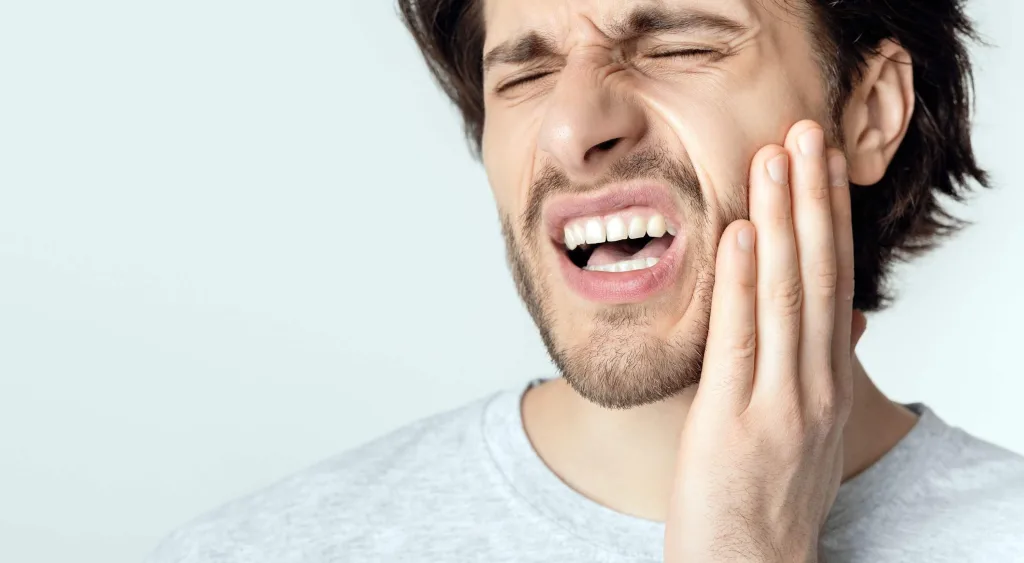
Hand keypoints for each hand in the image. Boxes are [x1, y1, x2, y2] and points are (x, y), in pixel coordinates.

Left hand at [664, 120, 861, 562]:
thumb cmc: (769, 500)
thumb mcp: (808, 431)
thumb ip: (820, 372)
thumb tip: (843, 321)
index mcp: (827, 383)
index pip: (833, 284)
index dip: (828, 220)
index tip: (820, 165)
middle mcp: (814, 386)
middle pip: (816, 275)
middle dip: (810, 200)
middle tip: (805, 133)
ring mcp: (779, 403)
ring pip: (784, 296)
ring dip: (778, 222)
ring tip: (775, 159)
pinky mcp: (735, 422)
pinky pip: (739, 340)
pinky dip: (739, 283)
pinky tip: (736, 234)